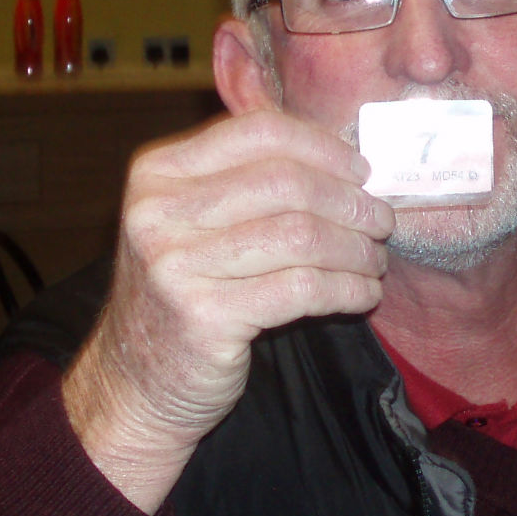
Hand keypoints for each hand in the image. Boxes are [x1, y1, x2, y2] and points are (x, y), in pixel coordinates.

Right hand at [62, 111, 394, 513]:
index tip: (361, 171)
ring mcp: (177, 265)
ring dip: (354, 248)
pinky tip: (364, 293)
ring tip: (375, 260)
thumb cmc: (184, 294)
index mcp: (158, 173)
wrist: (136, 383)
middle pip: (286, 182)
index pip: (258, 132)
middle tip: (380, 220)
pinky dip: (347, 288)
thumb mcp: (192, 222)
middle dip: (349, 201)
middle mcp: (159, 212)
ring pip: (300, 236)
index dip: (324, 148)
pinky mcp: (205, 318)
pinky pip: (302, 289)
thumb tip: (343, 157)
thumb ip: (247, 179)